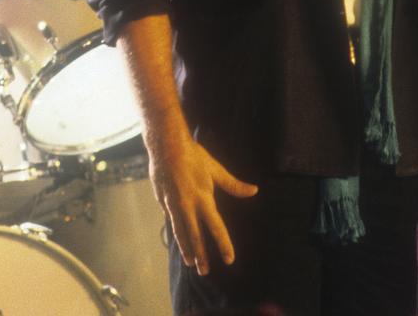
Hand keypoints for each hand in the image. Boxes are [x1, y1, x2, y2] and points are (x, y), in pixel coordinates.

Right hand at [148, 135, 257, 275]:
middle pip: (195, 236)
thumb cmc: (193, 155)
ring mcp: (172, 205)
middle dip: (201, 255)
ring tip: (191, 262)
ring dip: (186, 248)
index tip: (230, 259)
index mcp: (203, 199)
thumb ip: (234, 185)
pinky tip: (179, 239)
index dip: (223, 244)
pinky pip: (171, 221)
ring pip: (180, 232)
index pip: (216, 228)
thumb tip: (254, 191)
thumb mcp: (216, 170)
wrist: (165, 146)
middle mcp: (187, 206)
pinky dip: (176, 233)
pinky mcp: (162, 201)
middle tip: (205, 272)